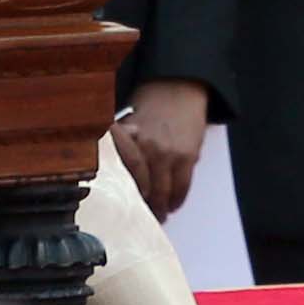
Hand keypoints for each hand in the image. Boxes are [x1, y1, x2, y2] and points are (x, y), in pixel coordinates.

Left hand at [112, 78, 209, 219]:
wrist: (180, 87)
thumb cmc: (152, 102)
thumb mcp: (128, 121)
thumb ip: (122, 146)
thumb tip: (116, 173)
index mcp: (128, 138)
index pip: (124, 175)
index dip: (126, 194)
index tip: (125, 205)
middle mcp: (147, 147)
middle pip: (144, 188)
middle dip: (145, 206)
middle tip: (144, 217)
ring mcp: (169, 153)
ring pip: (164, 191)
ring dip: (162, 207)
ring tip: (160, 214)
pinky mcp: (188, 156)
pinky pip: (183, 186)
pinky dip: (177, 199)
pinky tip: (173, 204)